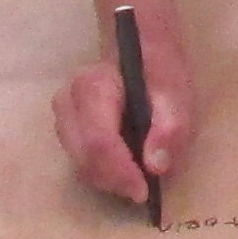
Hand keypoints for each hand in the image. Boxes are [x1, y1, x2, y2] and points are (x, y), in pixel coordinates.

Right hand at [51, 15, 189, 206]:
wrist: (138, 46)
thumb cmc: (157, 69)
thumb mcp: (175, 93)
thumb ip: (170, 127)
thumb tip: (156, 167)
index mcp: (93, 87)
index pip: (98, 141)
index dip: (120, 172)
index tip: (143, 192)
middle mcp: (68, 101)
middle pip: (84, 157)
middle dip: (115, 181)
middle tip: (144, 189)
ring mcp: (62, 115)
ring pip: (79, 163)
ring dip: (108, 179)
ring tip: (137, 178)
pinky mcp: (65, 127)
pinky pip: (79, 160)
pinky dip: (101, 172)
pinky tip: (123, 169)